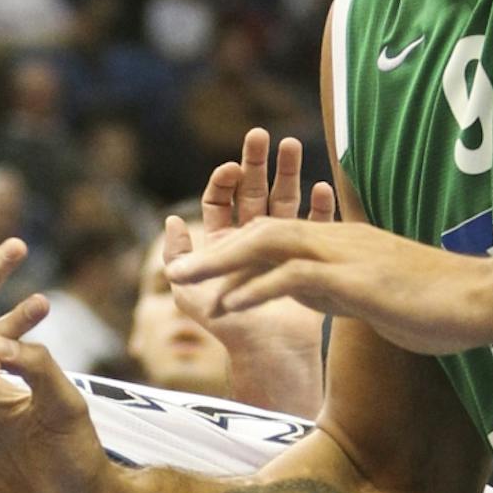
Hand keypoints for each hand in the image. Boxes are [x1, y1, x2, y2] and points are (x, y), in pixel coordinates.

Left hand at [165, 212, 492, 355]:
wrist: (487, 299)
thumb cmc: (446, 305)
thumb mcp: (383, 295)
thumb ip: (348, 290)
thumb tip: (321, 296)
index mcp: (347, 244)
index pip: (283, 236)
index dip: (241, 248)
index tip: (207, 268)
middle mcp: (341, 239)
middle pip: (264, 232)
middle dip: (217, 249)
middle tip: (176, 270)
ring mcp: (347, 254)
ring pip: (268, 244)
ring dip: (221, 262)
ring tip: (183, 282)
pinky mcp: (355, 279)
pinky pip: (292, 278)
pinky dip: (254, 289)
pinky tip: (227, 306)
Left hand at [168, 128, 334, 359]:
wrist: (270, 357)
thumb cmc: (231, 329)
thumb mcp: (192, 295)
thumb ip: (178, 258)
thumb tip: (171, 220)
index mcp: (224, 243)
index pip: (221, 201)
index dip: (224, 180)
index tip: (231, 168)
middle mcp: (252, 242)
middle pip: (253, 193)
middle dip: (255, 163)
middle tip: (259, 135)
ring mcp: (282, 249)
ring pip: (284, 202)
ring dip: (288, 173)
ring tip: (292, 144)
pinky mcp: (310, 261)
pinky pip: (317, 228)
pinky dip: (319, 207)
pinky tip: (321, 189)